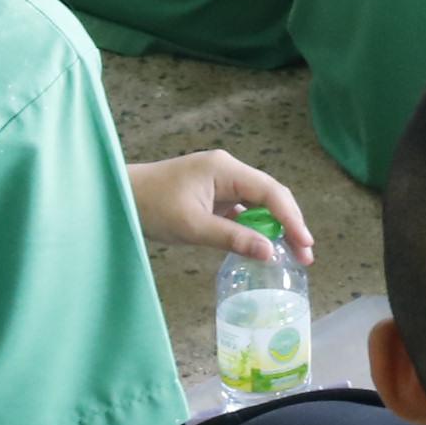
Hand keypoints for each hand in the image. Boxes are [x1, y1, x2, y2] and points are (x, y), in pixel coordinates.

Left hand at [126, 150, 314, 263]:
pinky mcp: (213, 195)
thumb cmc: (152, 207)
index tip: (305, 244)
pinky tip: (263, 245)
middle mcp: (228, 170)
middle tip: (305, 254)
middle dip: (290, 223)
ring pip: (259, 203)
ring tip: (291, 253)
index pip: (271, 192)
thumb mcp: (193, 227)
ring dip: (275, 227)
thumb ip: (233, 238)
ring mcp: (221, 182)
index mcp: (226, 169)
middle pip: (270, 196)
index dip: (291, 218)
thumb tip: (270, 253)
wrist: (119, 197)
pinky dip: (255, 227)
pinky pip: (243, 209)